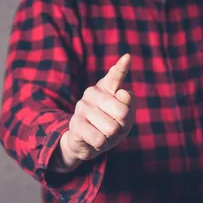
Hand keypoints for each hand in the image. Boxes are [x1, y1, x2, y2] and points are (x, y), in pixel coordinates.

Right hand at [52, 53, 135, 171]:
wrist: (87, 143)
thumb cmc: (110, 126)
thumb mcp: (124, 118)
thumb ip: (128, 106)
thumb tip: (123, 92)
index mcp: (107, 88)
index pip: (115, 76)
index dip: (121, 68)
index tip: (128, 57)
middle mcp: (93, 92)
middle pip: (122, 112)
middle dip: (122, 126)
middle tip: (114, 127)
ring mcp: (82, 106)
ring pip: (112, 128)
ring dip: (112, 137)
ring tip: (104, 134)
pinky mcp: (75, 123)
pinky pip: (99, 138)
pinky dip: (102, 144)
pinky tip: (95, 140)